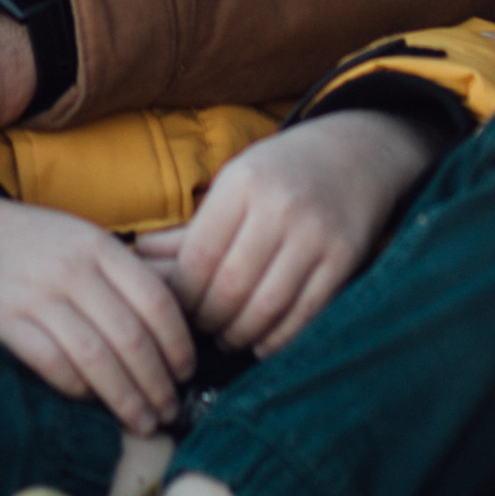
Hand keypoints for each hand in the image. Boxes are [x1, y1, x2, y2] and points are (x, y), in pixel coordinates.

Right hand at [0, 184, 195, 435]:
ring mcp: (34, 296)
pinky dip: (80, 390)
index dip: (178, 343)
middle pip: (131, 337)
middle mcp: (69, 269)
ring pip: (97, 359)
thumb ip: (119, 274)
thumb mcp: (78, 238)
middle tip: (170, 410)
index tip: (186, 371)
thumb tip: (173, 330)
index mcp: (96, 245)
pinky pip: (53, 366)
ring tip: (143, 421)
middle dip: (158, 382)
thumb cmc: (28, 244)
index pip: (156, 300)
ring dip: (127, 399)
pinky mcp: (3, 323)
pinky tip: (93, 402)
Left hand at [138, 111, 436, 355]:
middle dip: (208, 320)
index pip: (198, 257)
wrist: (355, 153)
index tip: (176, 310)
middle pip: (229, 287)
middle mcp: (278, 206)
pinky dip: (278, 337)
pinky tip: (261, 342)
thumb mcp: (234, 183)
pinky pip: (305, 312)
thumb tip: (139, 257)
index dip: (182, 296)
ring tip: (227, 338)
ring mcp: (315, 232)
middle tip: (199, 331)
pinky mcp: (344, 256)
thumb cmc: (281, 172)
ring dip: (239, 333)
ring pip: (266, 305)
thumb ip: (190, 227)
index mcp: (242, 183)